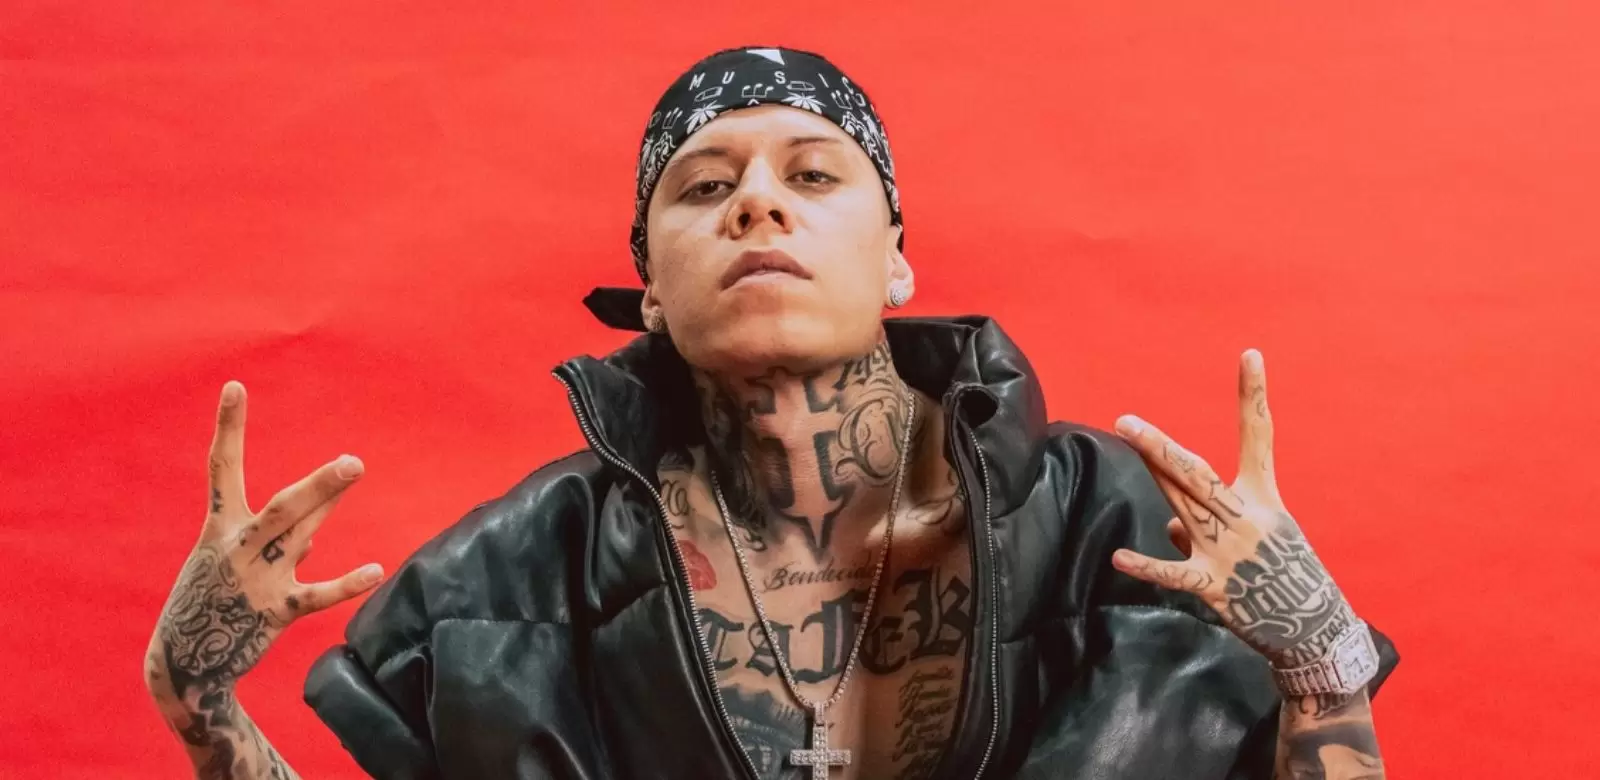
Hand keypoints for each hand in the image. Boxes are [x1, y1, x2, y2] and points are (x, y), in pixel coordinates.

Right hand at [145, 381, 383, 710]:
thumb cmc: (210, 602)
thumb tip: (313, 540)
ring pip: (299, 533)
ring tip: (355, 468)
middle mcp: (237, 548)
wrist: (183, 663)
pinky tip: (375, 569)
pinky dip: (346, 582)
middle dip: (317, 482)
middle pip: (282, 506)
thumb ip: (277, 545)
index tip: (234, 386)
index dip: (228, 427)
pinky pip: (316, 594)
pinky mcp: (274, 612)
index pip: (222, 468)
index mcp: (219, 529)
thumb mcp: (230, 562)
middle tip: (353, 460)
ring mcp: (257, 579)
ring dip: (327, 502)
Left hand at [1109, 350, 1350, 668]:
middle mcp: (1245, 516)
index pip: (1258, 436)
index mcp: (1263, 498)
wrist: (1316, 629)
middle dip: (1160, 445)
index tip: (1249, 353)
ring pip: (1183, 504)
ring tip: (1127, 437)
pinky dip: (1149, 565)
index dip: (1253, 395)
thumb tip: (1171, 529)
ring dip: (1155, 471)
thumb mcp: (1260, 537)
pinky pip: (1176, 574)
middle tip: (1126, 420)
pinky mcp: (1217, 586)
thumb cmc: (1286, 575)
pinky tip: (1121, 557)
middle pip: (1196, 472)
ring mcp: (1230, 551)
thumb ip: (1208, 524)